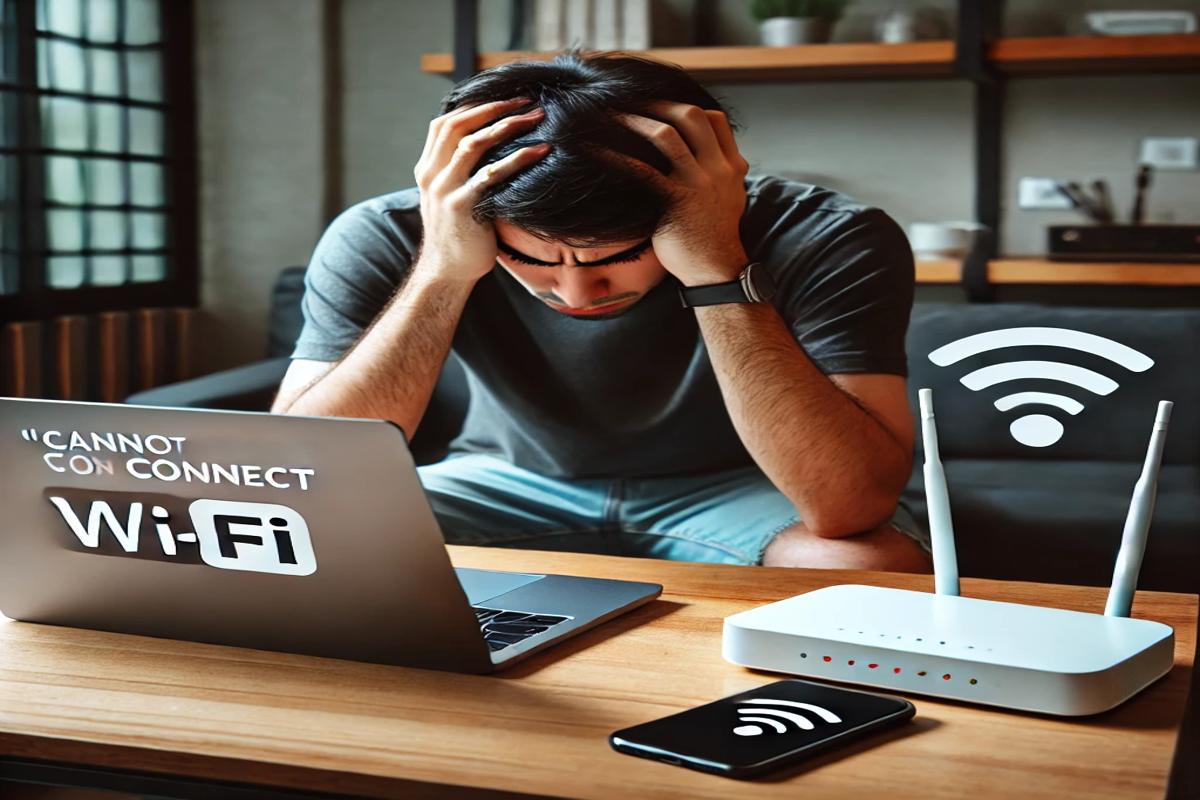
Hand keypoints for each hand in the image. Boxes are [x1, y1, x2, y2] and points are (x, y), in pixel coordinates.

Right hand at [413, 99, 550, 283]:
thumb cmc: (460, 232)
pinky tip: (540, 151)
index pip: (445, 123)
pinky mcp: (461, 207)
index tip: (504, 97)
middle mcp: (431, 174)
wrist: (448, 271)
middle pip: (458, 125)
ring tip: (537, 118)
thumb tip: (490, 144)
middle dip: (493, 107)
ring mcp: (444, 190)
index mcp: (427, 168)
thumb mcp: (452, 195)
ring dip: (508, 126)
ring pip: (473, 144)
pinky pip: (490, 175)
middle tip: (526, 100)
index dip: (474, 105)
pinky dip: (517, 159)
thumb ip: (461, 171)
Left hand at [613, 101, 750, 285]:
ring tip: (610, 117)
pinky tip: (597, 150)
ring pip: (666, 136)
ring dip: (635, 121)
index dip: (688, 105)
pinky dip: (617, 156)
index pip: (715, 119)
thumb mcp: (730, 195)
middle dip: (658, 104)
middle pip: (691, 116)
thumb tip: (703, 149)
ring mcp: (698, 185)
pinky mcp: (675, 202)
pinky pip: (643, 170)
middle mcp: (718, 170)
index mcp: (731, 165)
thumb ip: (721, 169)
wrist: (715, 270)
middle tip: (631, 102)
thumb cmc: (714, 234)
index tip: (663, 105)